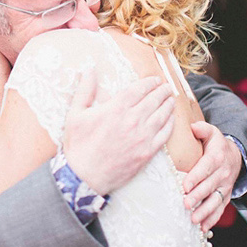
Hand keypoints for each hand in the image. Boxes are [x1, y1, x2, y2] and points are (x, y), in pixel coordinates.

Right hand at [63, 71, 174, 195]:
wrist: (84, 177)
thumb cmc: (78, 145)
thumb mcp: (75, 114)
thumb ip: (85, 90)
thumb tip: (89, 70)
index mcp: (116, 108)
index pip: (139, 89)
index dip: (150, 83)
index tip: (155, 80)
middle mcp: (132, 120)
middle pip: (154, 100)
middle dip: (162, 91)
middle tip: (167, 87)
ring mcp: (142, 137)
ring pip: (162, 115)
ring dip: (169, 105)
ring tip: (171, 99)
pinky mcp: (147, 153)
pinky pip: (165, 135)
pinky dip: (170, 124)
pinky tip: (171, 119)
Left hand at [182, 122, 241, 231]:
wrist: (236, 156)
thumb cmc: (217, 145)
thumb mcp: (213, 132)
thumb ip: (203, 129)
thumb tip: (193, 127)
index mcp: (217, 157)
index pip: (205, 168)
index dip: (196, 177)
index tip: (184, 185)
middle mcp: (222, 174)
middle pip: (209, 187)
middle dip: (197, 197)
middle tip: (185, 204)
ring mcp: (225, 187)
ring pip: (215, 201)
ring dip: (204, 212)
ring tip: (193, 219)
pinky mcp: (225, 196)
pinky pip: (220, 209)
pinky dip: (212, 219)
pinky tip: (202, 228)